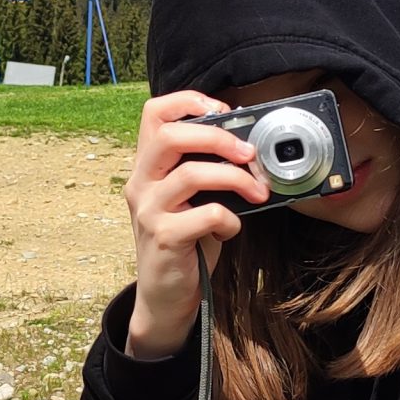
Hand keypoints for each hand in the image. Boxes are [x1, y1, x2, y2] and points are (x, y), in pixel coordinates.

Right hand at [122, 90, 267, 359]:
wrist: (164, 298)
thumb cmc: (185, 243)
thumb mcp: (191, 200)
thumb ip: (207, 172)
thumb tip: (250, 147)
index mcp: (148, 167)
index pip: (154, 113)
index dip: (188, 101)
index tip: (223, 110)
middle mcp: (141, 183)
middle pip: (170, 136)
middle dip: (218, 137)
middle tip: (250, 153)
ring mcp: (149, 210)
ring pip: (191, 173)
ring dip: (236, 179)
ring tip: (258, 192)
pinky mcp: (164, 238)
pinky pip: (205, 214)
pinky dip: (230, 219)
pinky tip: (232, 230)